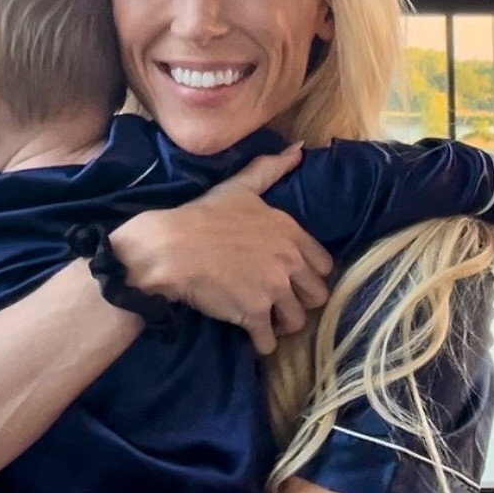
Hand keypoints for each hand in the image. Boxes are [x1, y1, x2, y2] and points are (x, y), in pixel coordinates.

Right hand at [110, 144, 332, 354]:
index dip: (309, 275)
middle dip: (300, 303)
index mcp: (290, 232)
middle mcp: (288, 261)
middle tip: (279, 303)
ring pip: (297, 321)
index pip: (324, 265)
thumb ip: (271, 170)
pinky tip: (251, 338)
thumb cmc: (202, 216)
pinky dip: (261, 344)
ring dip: (282, 325)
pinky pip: (269, 341)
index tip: (292, 279)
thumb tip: (300, 148)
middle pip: (316, 296)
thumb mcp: (240, 187)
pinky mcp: (253, 313)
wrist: (170, 248)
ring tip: (266, 322)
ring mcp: (273, 289)